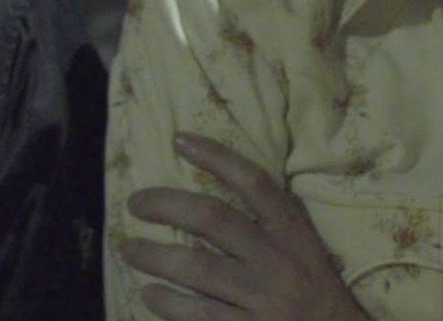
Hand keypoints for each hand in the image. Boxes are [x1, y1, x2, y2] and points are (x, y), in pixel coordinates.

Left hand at [119, 132, 369, 320]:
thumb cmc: (315, 289)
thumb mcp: (302, 248)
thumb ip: (266, 225)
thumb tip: (205, 199)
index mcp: (292, 233)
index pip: (254, 183)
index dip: (217, 157)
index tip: (179, 139)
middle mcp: (276, 261)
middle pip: (214, 220)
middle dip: (167, 205)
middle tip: (135, 203)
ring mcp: (262, 300)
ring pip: (198, 269)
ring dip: (155, 256)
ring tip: (128, 249)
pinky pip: (200, 316)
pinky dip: (169, 304)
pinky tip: (149, 295)